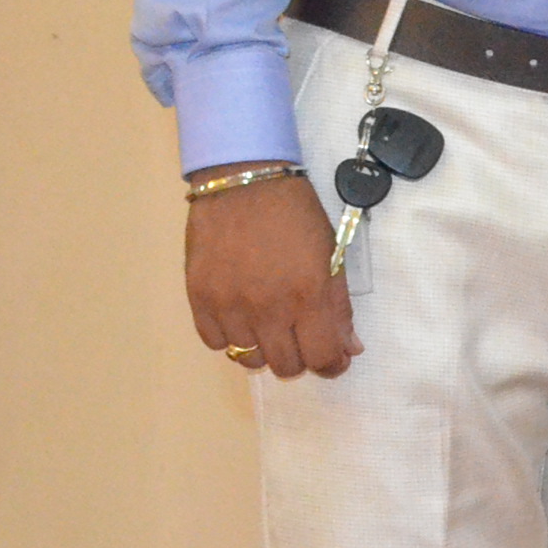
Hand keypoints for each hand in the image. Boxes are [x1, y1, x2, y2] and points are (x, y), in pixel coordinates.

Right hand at [184, 168, 356, 378]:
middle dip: (300, 357)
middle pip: (285, 366)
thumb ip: (339, 307)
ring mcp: (229, 306)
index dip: (332, 365)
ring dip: (264, 347)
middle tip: (300, 337)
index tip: (333, 358)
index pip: (322, 357)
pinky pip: (215, 343)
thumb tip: (349, 348)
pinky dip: (231, 337)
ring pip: (249, 359)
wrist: (244, 181)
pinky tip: (240, 316)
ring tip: (268, 322)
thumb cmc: (295, 214)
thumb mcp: (331, 255)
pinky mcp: (199, 299)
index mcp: (308, 295)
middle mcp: (268, 308)